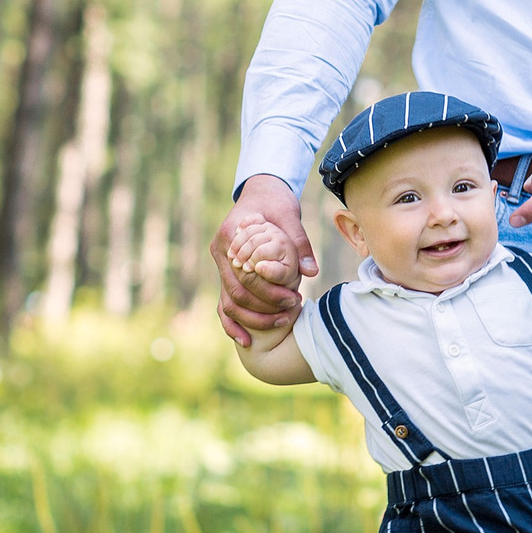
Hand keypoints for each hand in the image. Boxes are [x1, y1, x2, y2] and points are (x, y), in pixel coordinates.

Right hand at [213, 176, 316, 345]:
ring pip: (227, 302)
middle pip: (235, 292)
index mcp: (231, 237)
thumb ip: (298, 243)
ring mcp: (220, 264)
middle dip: (262, 308)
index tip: (293, 299)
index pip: (245, 275)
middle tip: (289, 314)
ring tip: (279, 323)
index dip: (268, 292)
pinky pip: (223, 302)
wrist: (261, 192)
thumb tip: (311, 272)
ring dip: (250, 319)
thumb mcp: (289, 217)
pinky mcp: (225, 272)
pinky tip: (246, 340)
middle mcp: (220, 252)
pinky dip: (233, 323)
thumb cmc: (275, 203)